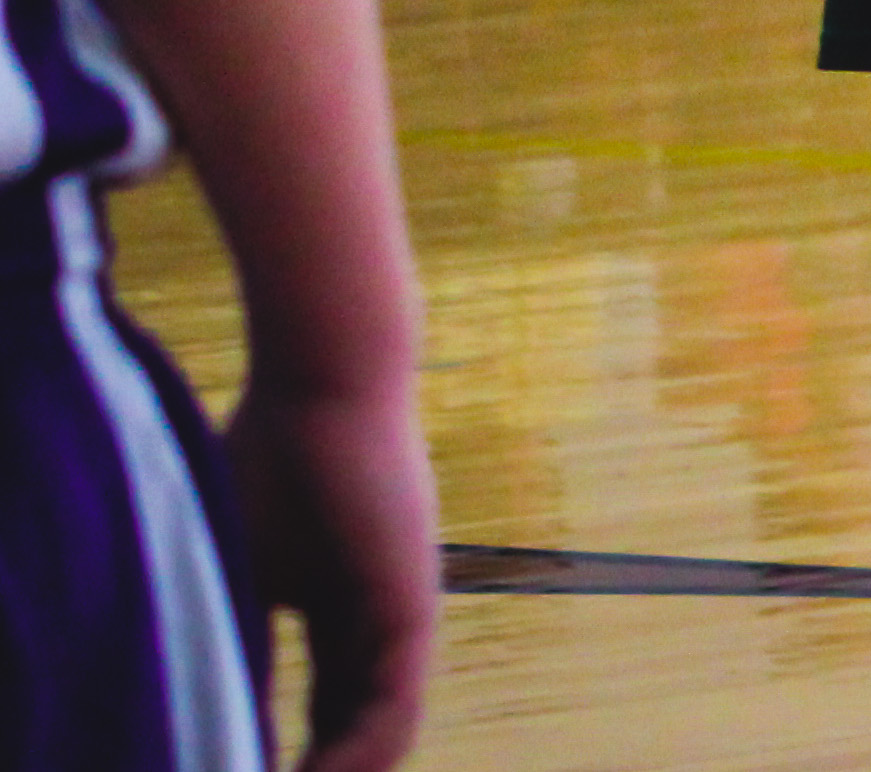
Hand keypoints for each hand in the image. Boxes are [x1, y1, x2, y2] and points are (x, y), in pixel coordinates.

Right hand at [233, 373, 437, 771]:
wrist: (323, 388)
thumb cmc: (273, 460)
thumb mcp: (240, 572)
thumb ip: (239, 639)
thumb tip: (210, 710)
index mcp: (344, 615)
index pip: (325, 714)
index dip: (287, 757)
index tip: (239, 771)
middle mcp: (382, 625)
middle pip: (355, 733)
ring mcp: (402, 618)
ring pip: (381, 734)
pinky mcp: (409, 608)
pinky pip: (393, 709)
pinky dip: (356, 758)